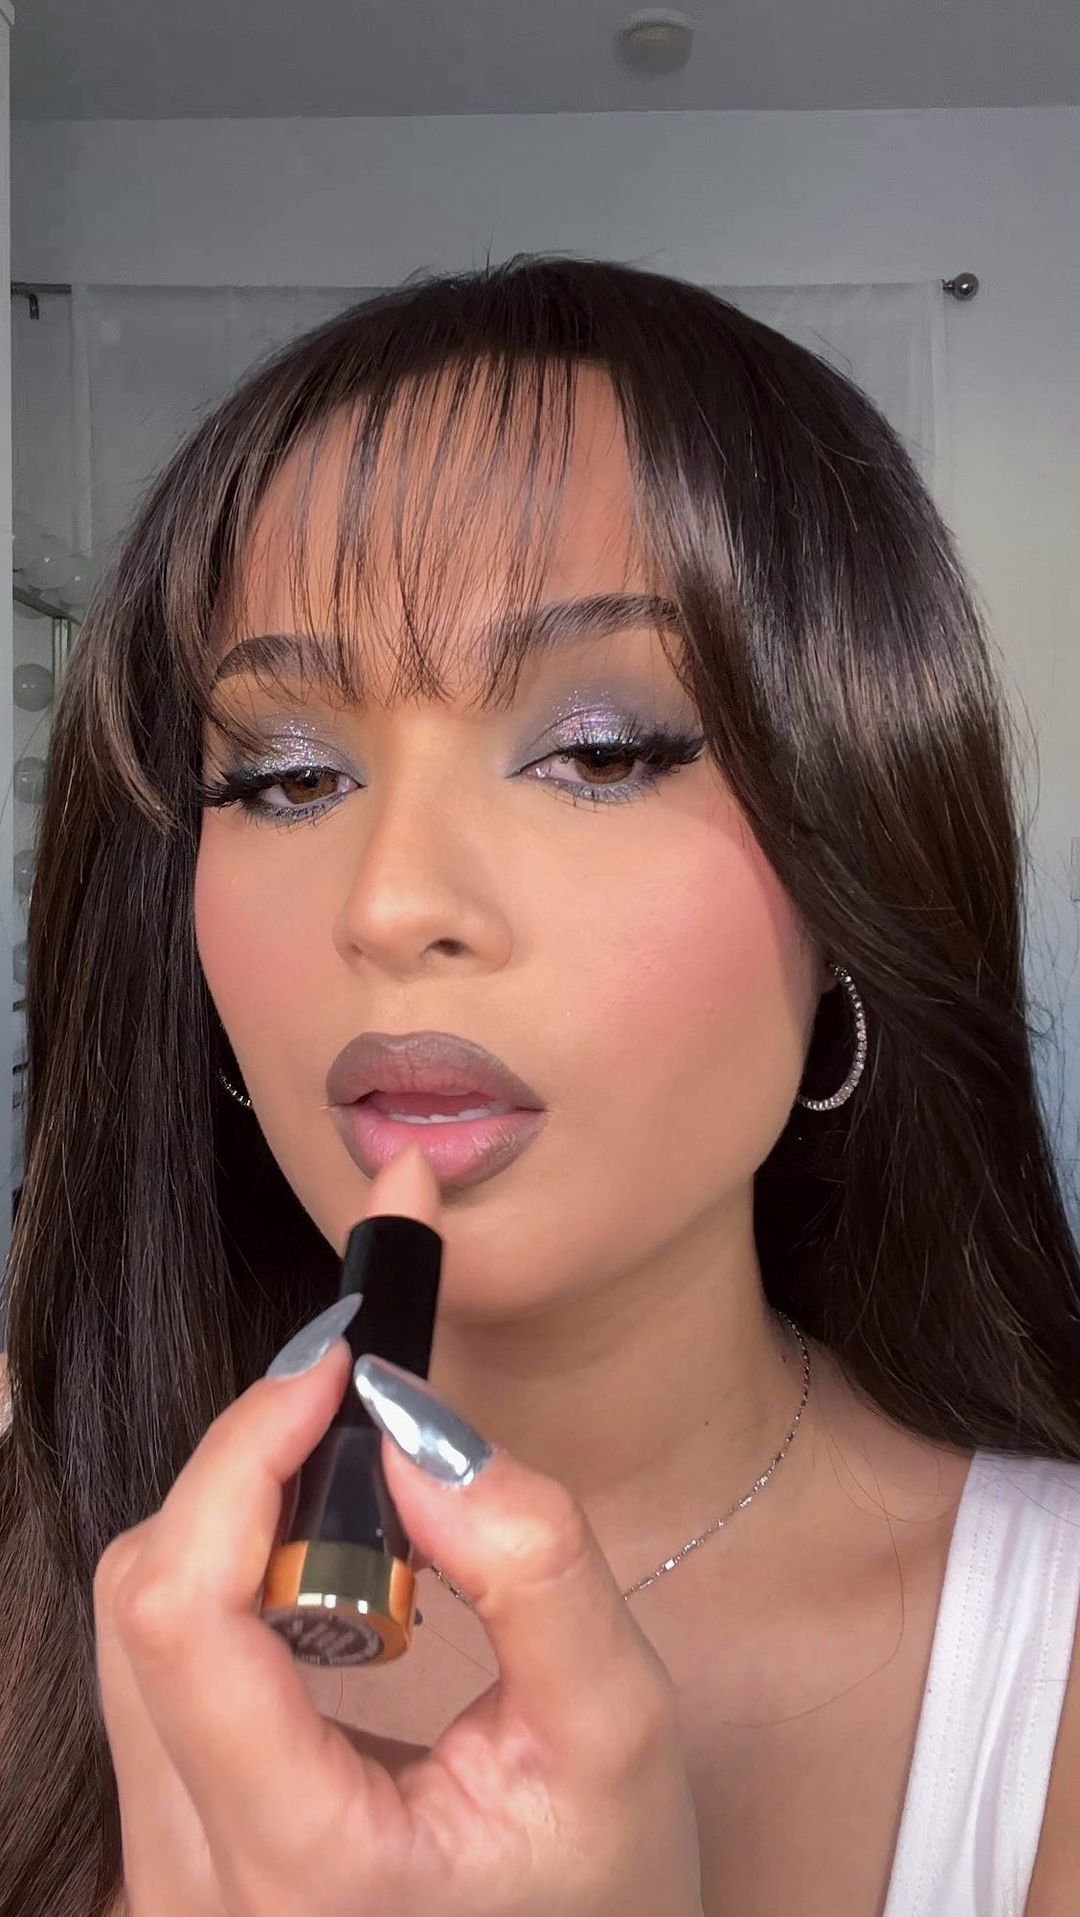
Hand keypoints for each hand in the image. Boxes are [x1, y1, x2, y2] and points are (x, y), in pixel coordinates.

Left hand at [94, 1143, 703, 1916]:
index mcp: (299, 1864)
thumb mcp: (620, 1727)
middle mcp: (191, 1883)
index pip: (183, 1613)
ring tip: (358, 1517)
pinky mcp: (166, 1848)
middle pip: (141, 1604)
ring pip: (134, 1628)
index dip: (245, 1454)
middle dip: (247, 1477)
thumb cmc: (600, 1889)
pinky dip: (225, 1587)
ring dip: (234, 1527)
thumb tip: (410, 1425)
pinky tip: (321, 1589)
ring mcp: (164, 1876)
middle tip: (361, 1424)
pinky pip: (156, 1671)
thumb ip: (534, 1568)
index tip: (335, 1368)